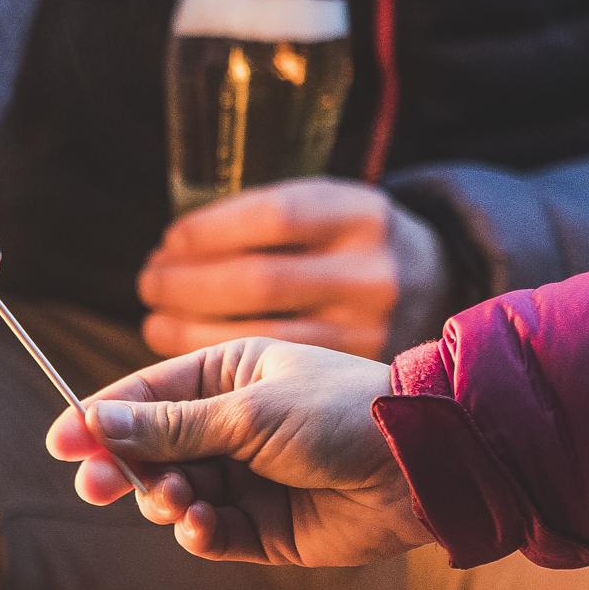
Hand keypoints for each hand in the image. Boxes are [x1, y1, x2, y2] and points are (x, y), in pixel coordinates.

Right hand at [45, 338, 426, 565]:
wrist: (424, 468)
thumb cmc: (340, 414)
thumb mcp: (247, 411)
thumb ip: (170, 426)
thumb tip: (94, 423)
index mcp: (227, 377)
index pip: (146, 397)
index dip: (99, 418)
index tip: (59, 443)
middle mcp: (231, 427)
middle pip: (151, 450)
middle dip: (121, 468)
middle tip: (92, 487)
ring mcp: (247, 479)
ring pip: (175, 494)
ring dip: (164, 499)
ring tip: (176, 501)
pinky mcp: (265, 528)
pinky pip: (210, 533)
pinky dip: (197, 533)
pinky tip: (200, 526)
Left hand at [135, 177, 449, 360]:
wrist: (438, 296)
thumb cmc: (347, 251)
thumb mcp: (323, 216)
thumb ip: (261, 227)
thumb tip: (172, 252)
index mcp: (362, 216)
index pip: (273, 217)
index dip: (209, 231)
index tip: (169, 242)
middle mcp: (373, 274)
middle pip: (261, 280)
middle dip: (189, 285)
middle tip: (150, 284)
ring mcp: (372, 328)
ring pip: (264, 332)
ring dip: (192, 329)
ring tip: (156, 322)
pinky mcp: (359, 373)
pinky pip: (277, 371)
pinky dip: (224, 359)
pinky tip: (194, 348)